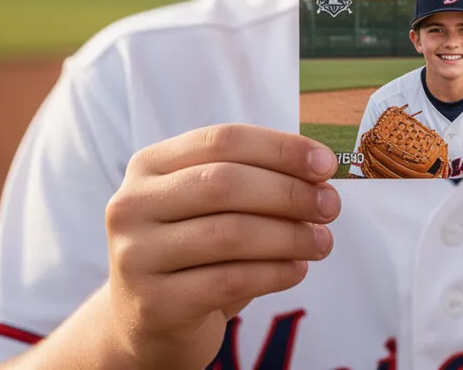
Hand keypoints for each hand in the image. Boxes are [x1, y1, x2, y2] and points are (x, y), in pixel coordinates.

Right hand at [104, 124, 339, 369]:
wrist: (150, 322)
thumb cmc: (196, 251)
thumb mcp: (215, 206)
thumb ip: (257, 180)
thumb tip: (320, 173)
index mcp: (150, 164)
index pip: (223, 140)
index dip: (281, 148)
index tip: (326, 164)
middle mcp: (132, 204)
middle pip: (224, 183)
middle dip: (289, 192)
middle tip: (330, 206)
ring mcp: (135, 256)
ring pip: (230, 233)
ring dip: (290, 236)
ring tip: (322, 242)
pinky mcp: (154, 304)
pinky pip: (230, 281)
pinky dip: (275, 272)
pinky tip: (298, 270)